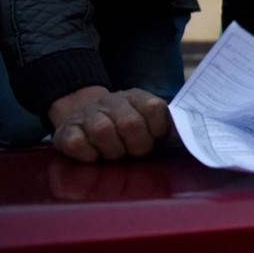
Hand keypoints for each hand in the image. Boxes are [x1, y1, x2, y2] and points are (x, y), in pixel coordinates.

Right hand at [49, 86, 171, 162]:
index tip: (154, 139)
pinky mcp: (66, 131)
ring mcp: (87, 114)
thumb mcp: (146, 119)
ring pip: (103, 132)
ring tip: (115, 154)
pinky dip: (89, 156)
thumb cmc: (123, 125)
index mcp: (136, 97)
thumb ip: (164, 124)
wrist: (81, 115)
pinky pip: (78, 144)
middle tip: (134, 153)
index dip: (157, 130)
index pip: (155, 108)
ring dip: (113, 152)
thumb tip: (187, 138)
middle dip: (137, 147)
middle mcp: (111, 101)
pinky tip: (94, 155)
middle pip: (131, 124)